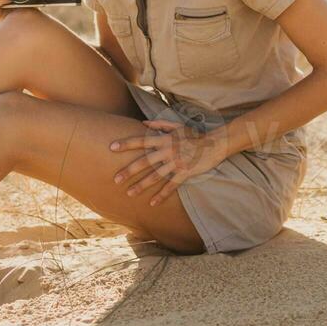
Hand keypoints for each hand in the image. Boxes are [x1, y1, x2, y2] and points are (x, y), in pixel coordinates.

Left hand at [108, 120, 229, 205]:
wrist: (214, 144)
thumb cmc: (195, 135)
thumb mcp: (178, 125)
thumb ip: (160, 124)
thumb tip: (143, 123)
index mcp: (164, 138)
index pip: (141, 140)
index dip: (126, 144)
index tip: (112, 147)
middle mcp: (168, 150)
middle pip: (144, 161)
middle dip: (129, 171)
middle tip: (115, 179)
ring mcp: (176, 163)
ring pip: (155, 176)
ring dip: (141, 185)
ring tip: (129, 193)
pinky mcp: (185, 173)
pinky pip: (171, 186)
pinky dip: (162, 195)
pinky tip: (153, 203)